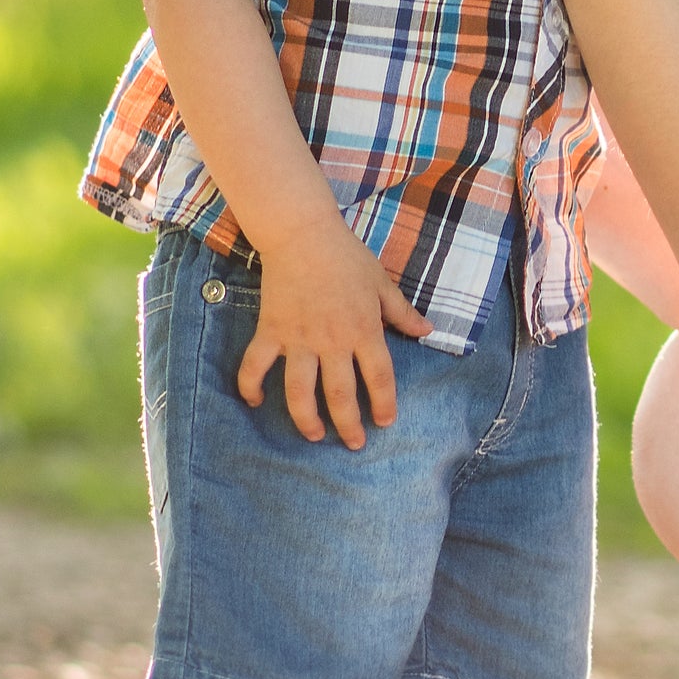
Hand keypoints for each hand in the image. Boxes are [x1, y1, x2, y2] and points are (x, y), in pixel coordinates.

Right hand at [236, 220, 433, 447]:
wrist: (302, 233)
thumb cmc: (346, 256)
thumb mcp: (381, 283)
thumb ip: (403, 313)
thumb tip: (427, 332)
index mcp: (363, 330)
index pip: (379, 377)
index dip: (384, 403)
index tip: (385, 422)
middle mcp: (332, 341)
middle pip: (340, 394)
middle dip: (348, 425)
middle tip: (353, 444)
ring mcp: (299, 339)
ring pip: (299, 391)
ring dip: (306, 419)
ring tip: (313, 436)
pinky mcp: (271, 331)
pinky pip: (256, 364)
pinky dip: (251, 385)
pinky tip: (254, 402)